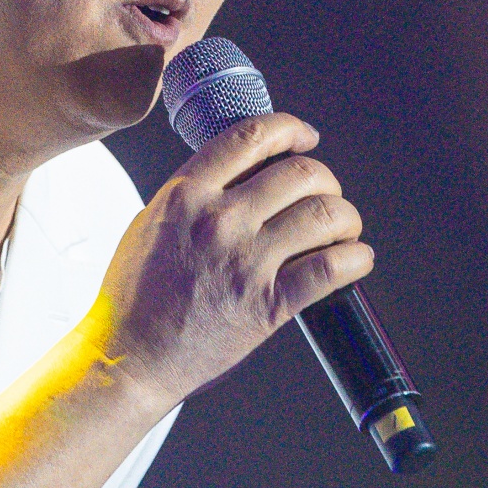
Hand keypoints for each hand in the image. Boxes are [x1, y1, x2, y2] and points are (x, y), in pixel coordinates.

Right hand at [93, 112, 373, 414]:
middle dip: (325, 180)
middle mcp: (220, 220)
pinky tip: (356, 259)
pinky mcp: (268, 305)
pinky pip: (331, 268)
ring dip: (346, 217)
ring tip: (344, 228)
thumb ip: (194, 193)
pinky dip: (355, 258)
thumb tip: (242, 173)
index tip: (306, 138)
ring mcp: (245, 262)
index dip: (291, 129)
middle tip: (326, 195)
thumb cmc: (136, 296)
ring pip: (325, 215)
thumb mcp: (152, 222)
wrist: (131, 357)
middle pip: (301, 173)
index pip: (252, 136)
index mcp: (187, 194)